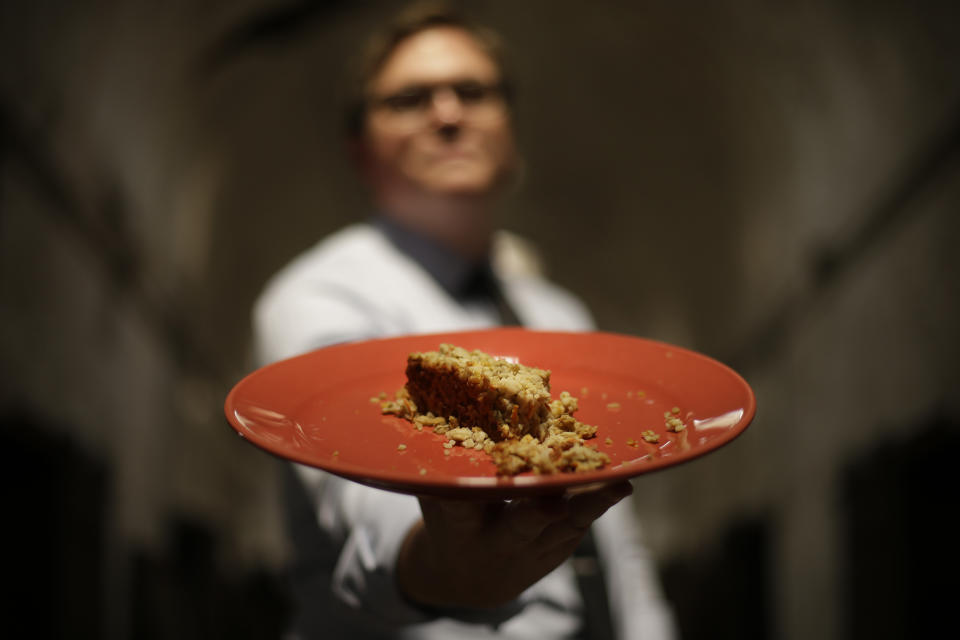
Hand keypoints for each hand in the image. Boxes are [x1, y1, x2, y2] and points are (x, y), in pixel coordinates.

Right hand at [396, 481, 632, 608]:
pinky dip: (598, 503)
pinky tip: (620, 484)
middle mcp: (498, 541)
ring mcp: (531, 549)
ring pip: (562, 526)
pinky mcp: (557, 550)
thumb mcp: (437, 496)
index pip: (461, 507)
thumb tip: (443, 412)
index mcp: (459, 524)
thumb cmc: (452, 518)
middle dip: (536, 513)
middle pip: (519, 524)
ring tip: (615, 485)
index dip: (467, 494)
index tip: (474, 477)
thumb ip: (444, 466)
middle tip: (552, 500)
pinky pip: (579, 525)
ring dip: (587, 505)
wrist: (472, 574)